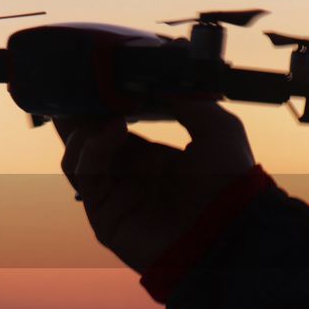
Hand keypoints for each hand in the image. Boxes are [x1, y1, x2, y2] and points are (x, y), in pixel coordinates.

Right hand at [54, 100, 255, 273]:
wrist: (232, 229)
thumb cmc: (231, 183)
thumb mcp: (218, 128)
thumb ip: (188, 101)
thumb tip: (154, 81)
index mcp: (152, 161)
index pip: (112, 129)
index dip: (103, 106)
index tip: (101, 78)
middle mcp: (130, 179)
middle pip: (86, 142)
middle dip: (79, 115)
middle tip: (79, 85)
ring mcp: (116, 198)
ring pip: (76, 158)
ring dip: (83, 130)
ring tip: (105, 111)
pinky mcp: (106, 217)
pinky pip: (84, 178)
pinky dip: (90, 149)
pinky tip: (113, 129)